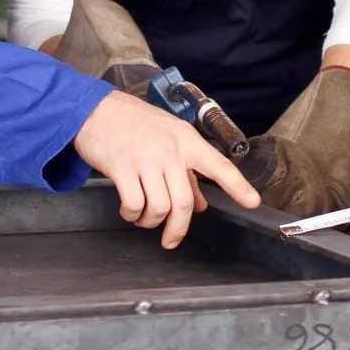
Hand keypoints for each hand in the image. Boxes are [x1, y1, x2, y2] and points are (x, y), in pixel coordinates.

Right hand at [73, 91, 260, 247]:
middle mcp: (170, 150)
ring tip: (144, 218)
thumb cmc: (135, 123)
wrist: (96, 110)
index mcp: (186, 140)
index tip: (253, 203)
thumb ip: (187, 171)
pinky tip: (129, 211)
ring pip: (159, 208)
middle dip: (178, 229)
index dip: (238, 186)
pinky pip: (134, 205)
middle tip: (171, 240)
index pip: (218, 165)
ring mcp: (145, 159)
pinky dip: (132, 215)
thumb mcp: (168, 138)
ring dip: (151, 222)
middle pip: (183, 202)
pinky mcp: (122, 168)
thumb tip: (200, 204)